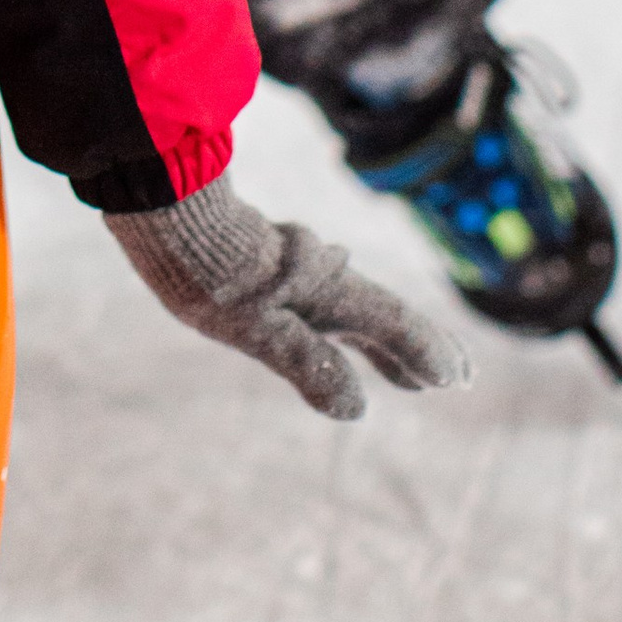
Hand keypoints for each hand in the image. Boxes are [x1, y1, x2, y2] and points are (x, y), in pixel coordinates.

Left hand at [106, 176, 470, 418]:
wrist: (164, 212)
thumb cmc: (207, 272)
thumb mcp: (256, 327)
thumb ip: (307, 363)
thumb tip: (356, 409)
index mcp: (327, 290)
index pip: (390, 323)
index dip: (423, 351)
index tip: (454, 379)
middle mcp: (321, 279)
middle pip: (382, 316)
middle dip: (417, 348)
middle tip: (457, 377)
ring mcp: (298, 274)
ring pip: (355, 312)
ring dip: (386, 343)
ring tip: (412, 377)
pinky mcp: (270, 271)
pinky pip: (327, 306)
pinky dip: (348, 329)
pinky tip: (344, 340)